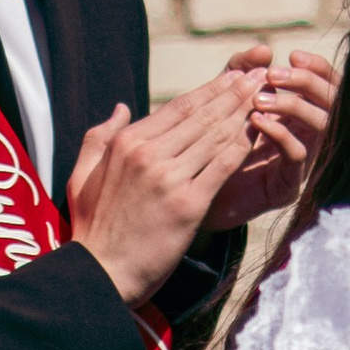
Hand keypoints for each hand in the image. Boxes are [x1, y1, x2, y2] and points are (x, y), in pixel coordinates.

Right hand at [66, 80, 260, 306]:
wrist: (101, 273)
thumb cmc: (93, 227)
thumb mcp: (82, 175)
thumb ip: (99, 136)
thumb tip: (122, 108)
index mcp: (127, 143)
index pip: (178, 106)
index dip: (210, 89)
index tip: (232, 76)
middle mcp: (148, 154)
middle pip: (202, 115)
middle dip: (235, 92)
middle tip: (259, 75)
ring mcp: (169, 178)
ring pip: (216, 135)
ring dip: (245, 113)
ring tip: (266, 96)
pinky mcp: (188, 204)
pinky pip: (223, 166)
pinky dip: (243, 146)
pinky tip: (260, 133)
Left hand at [199, 43, 335, 229]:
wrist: (193, 191)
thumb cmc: (211, 142)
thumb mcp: (225, 97)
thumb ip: (241, 71)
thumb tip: (263, 49)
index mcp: (300, 114)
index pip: (327, 86)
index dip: (317, 68)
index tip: (293, 55)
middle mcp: (308, 137)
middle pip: (333, 103)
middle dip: (307, 83)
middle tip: (274, 75)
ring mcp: (302, 163)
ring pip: (320, 126)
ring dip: (293, 105)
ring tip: (259, 99)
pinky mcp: (288, 186)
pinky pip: (297, 154)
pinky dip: (280, 133)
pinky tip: (256, 121)